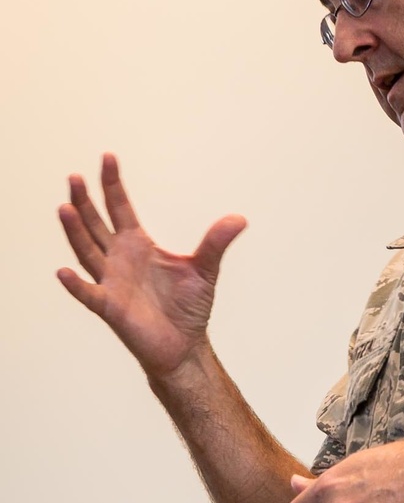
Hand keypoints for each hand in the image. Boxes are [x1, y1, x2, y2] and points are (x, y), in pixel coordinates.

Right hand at [57, 154, 246, 378]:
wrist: (184, 344)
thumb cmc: (188, 307)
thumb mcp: (205, 270)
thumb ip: (216, 243)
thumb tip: (240, 218)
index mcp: (138, 243)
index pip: (120, 207)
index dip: (112, 184)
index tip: (108, 157)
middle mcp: (118, 258)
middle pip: (96, 224)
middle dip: (84, 201)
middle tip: (74, 177)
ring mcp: (111, 281)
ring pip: (87, 251)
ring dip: (75, 232)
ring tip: (65, 208)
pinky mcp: (110, 307)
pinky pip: (89, 294)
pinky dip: (76, 285)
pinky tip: (63, 272)